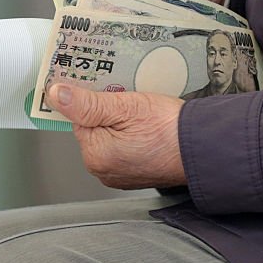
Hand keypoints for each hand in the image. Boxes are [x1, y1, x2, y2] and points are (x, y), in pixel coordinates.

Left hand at [47, 84, 185, 189]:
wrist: (206, 148)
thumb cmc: (170, 130)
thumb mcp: (126, 106)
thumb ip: (87, 102)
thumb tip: (56, 94)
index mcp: (95, 154)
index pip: (80, 117)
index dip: (93, 98)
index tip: (107, 87)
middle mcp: (104, 170)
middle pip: (96, 127)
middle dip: (110, 110)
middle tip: (131, 99)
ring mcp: (122, 174)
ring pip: (113, 136)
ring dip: (124, 122)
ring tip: (144, 113)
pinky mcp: (138, 173)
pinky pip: (127, 148)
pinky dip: (136, 136)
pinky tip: (151, 127)